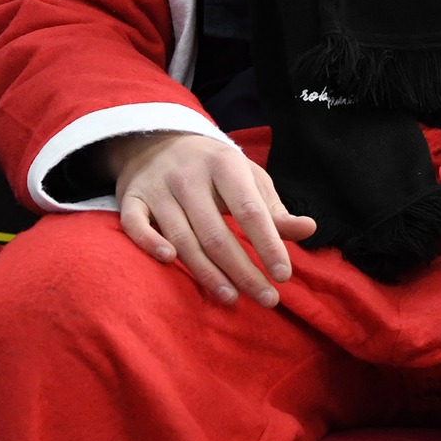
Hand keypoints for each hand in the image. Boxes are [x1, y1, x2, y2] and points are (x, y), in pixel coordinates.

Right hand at [107, 131, 316, 307]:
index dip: (267, 244)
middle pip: (216, 233)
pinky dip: (150, 243)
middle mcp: (187, 175)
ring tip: (233, 298)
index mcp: (223, 164)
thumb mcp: (248, 178)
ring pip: (182, 237)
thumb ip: (274, 209)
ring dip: (208, 273)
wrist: (156, 140)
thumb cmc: (214, 169)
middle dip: (244, 271)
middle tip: (267, 299)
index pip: (249, 209)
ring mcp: (157, 186)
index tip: (284, 276)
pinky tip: (169, 260)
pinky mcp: (132, 198)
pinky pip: (136, 225)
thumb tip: (308, 229)